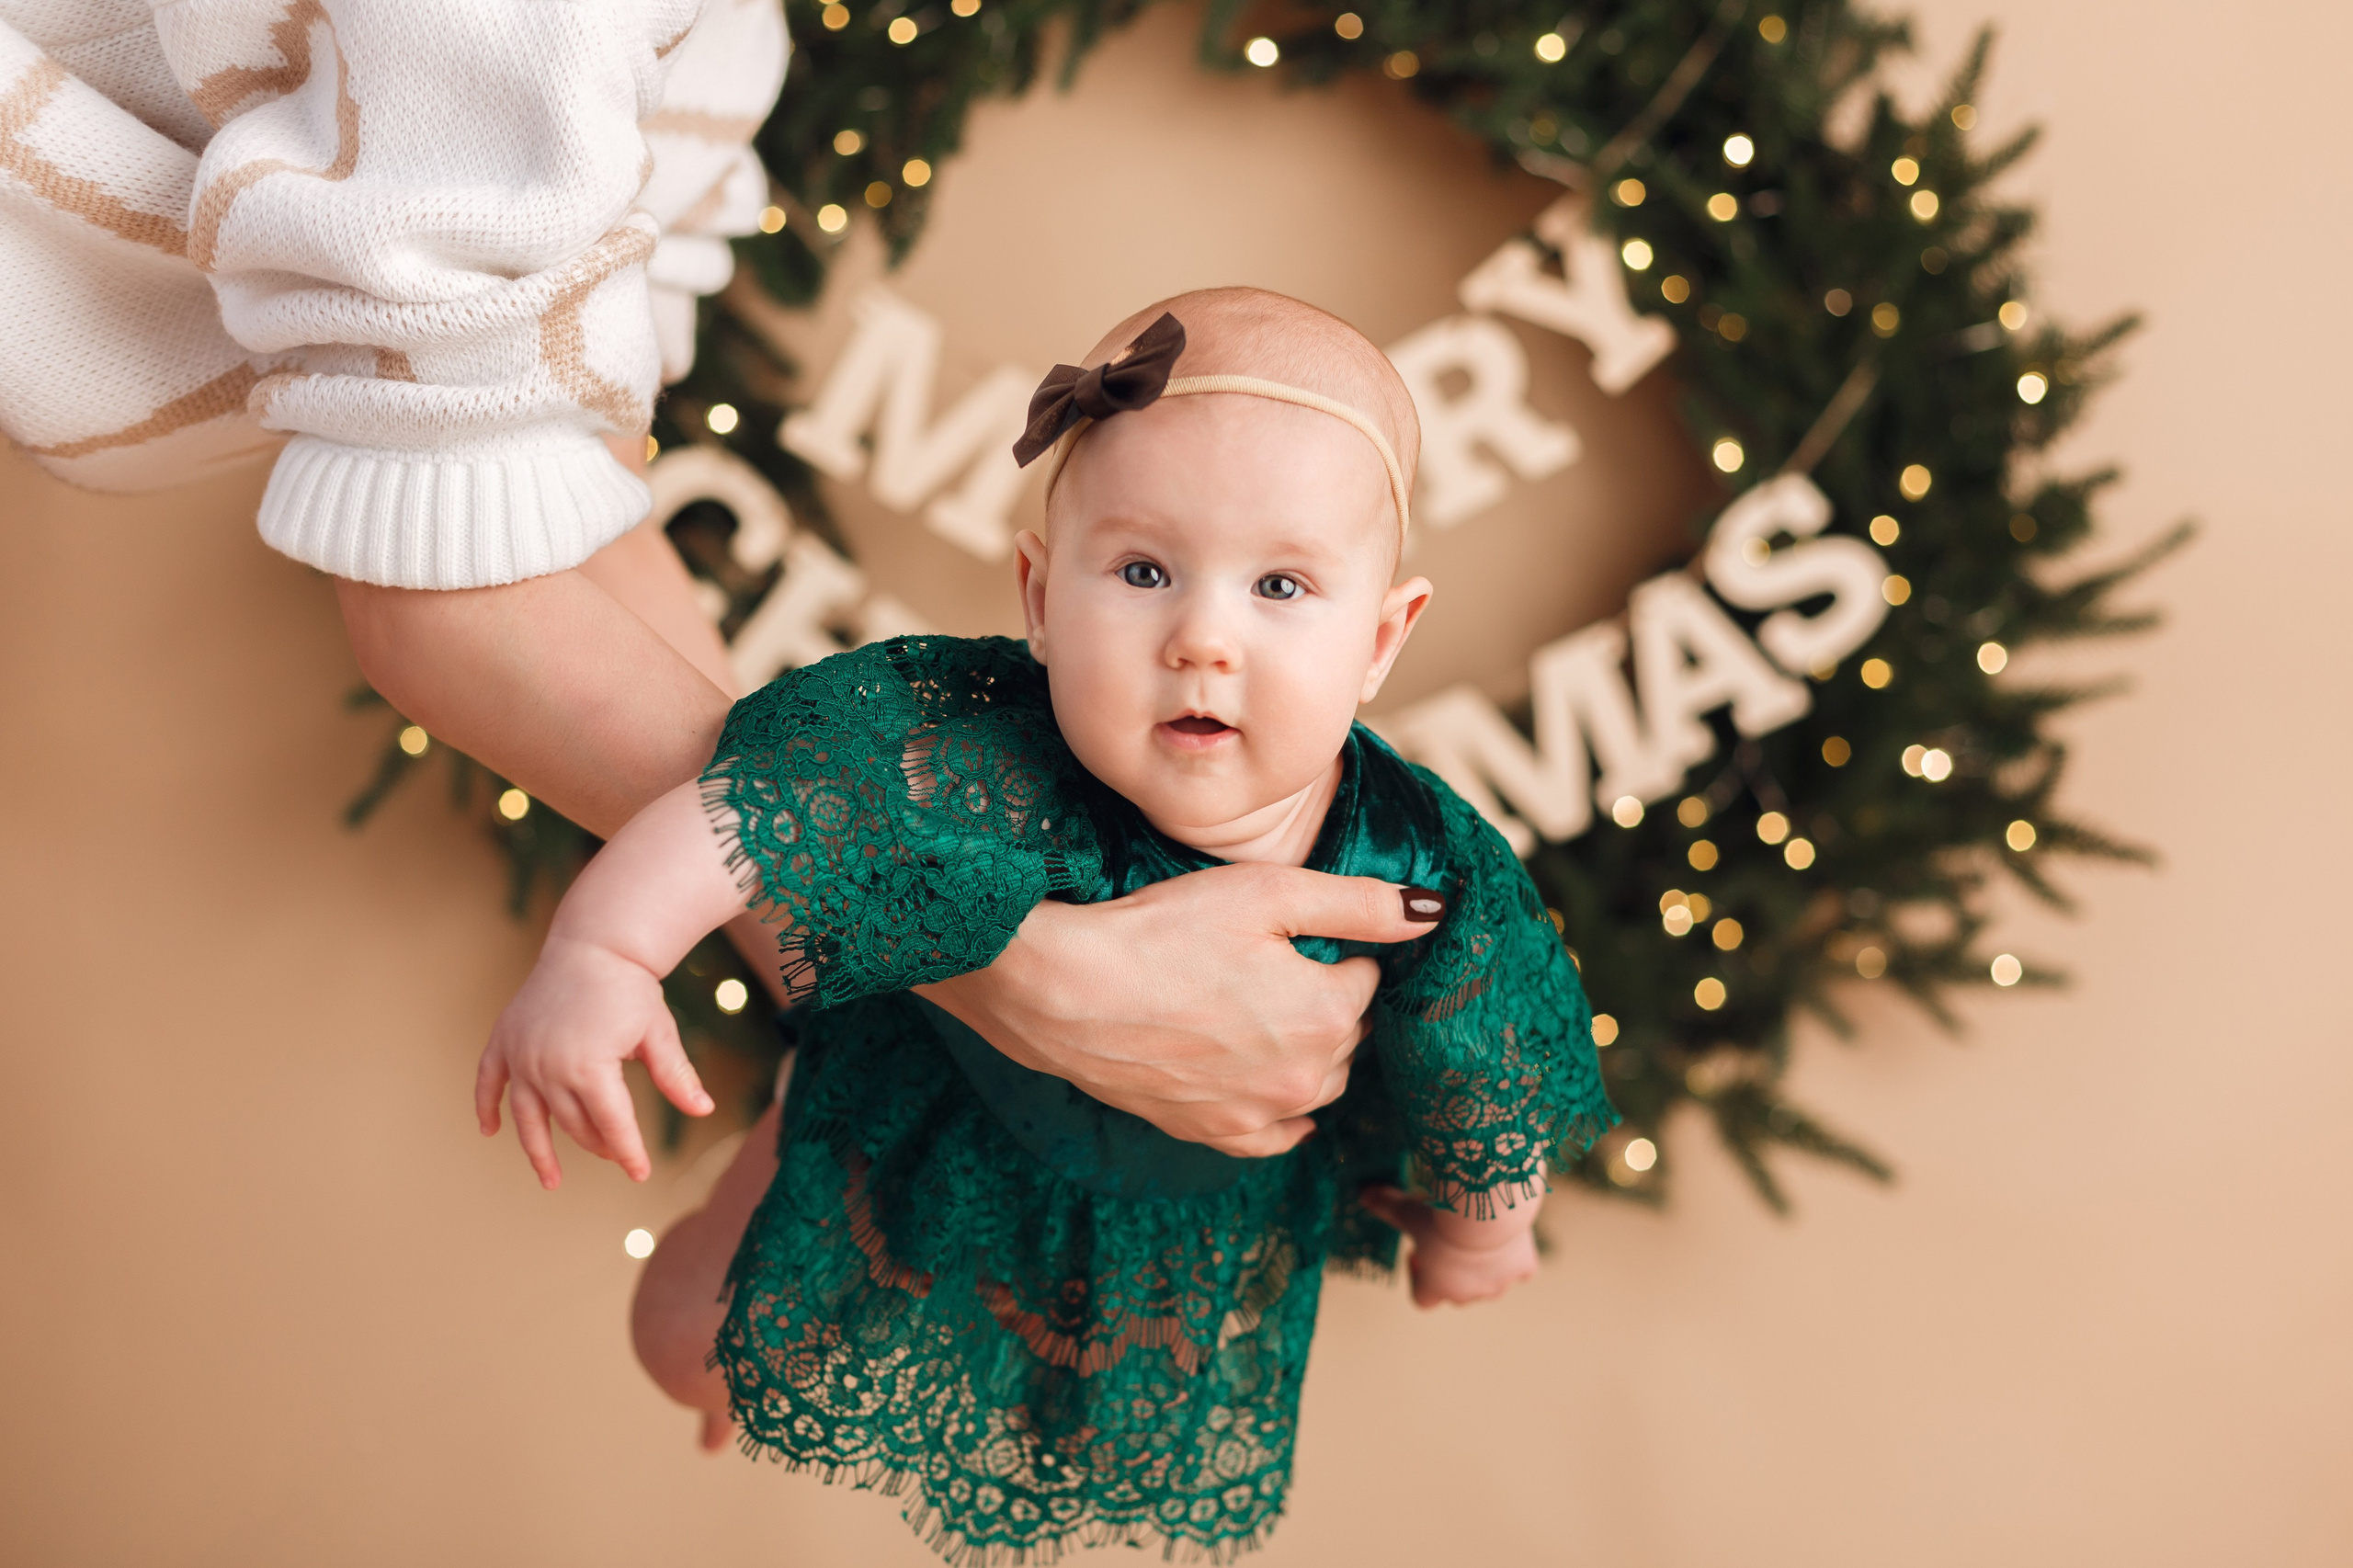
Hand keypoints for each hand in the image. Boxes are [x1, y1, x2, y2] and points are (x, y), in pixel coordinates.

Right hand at [476, 935, 713, 1186]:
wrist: (594, 943)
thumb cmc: (631, 988)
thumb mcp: (659, 1033)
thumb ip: (676, 1075)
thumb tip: (705, 1110)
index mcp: (590, 1067)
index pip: (612, 1125)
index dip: (628, 1152)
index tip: (641, 1173)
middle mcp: (548, 1067)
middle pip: (573, 1123)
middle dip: (598, 1143)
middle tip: (615, 1153)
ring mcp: (522, 1055)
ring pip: (529, 1116)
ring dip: (539, 1150)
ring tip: (551, 1179)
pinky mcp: (504, 1041)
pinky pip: (488, 1081)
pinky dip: (485, 1107)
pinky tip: (490, 1131)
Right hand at [917, 863, 1444, 1157]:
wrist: (1064, 992)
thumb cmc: (1163, 931)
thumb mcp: (1268, 893)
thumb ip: (1360, 904)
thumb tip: (1436, 909)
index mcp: (1328, 1016)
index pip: (1366, 978)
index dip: (1332, 949)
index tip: (1290, 932)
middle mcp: (1304, 1078)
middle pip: (1348, 1037)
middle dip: (1326, 1002)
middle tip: (1271, 965)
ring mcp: (1258, 1114)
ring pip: (1316, 1086)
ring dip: (1305, 1052)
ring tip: (1255, 1009)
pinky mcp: (1213, 1133)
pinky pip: (1275, 1136)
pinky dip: (1280, 1111)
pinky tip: (1265, 1083)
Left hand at [1360, 1186, 1541, 1308]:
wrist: (1486, 1213)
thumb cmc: (1441, 1217)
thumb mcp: (1407, 1209)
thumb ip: (1385, 1205)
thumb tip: (1363, 1194)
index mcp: (1437, 1287)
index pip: (1422, 1300)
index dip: (1418, 1278)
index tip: (1419, 1252)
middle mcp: (1469, 1294)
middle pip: (1458, 1294)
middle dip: (1452, 1272)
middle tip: (1448, 1240)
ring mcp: (1499, 1284)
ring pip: (1491, 1286)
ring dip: (1484, 1267)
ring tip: (1478, 1234)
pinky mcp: (1523, 1268)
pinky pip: (1522, 1271)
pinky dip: (1518, 1259)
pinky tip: (1509, 1238)